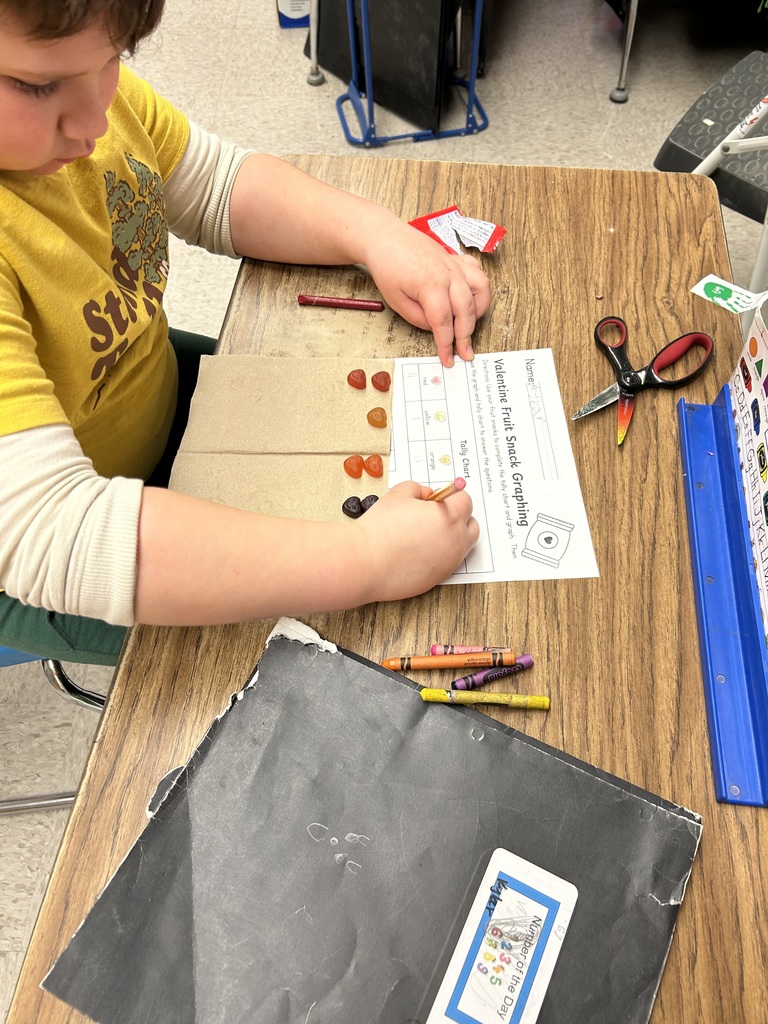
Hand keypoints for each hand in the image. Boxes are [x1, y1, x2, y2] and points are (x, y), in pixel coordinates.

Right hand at [354, 481, 478, 602]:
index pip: (466, 500)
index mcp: (450, 515)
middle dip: (459, 518)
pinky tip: (419, 551)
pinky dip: (439, 556)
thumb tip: (428, 496)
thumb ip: (420, 489)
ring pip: (462, 547)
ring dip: (452, 538)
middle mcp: (456, 540)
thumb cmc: (381, 528)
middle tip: (436, 516)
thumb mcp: (399, 493)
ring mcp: (449, 562)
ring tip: (427, 534)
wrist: (366, 561)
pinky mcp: (439, 578)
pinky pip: (448, 563)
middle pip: (472, 525)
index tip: (439, 499)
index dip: (451, 497)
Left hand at [361, 216, 490, 366]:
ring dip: (479, 311)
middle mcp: (448, 274)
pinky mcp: (456, 259)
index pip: (443, 322)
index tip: (448, 359)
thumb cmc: (387, 266)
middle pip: (466, 310)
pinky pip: (478, 273)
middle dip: (466, 336)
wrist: (385, 237)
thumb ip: (418, 318)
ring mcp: (454, 264)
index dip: (447, 344)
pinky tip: (471, 298)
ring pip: (481, 289)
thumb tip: (436, 329)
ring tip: (469, 325)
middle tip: (465, 353)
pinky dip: (479, 288)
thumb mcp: (395, 300)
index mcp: (430, 285)